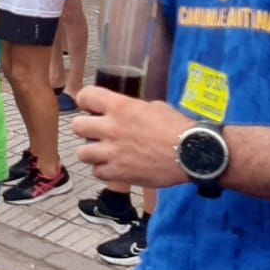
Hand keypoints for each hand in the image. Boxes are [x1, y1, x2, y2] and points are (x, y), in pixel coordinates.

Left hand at [71, 87, 193, 187]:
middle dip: (85, 128)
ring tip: (104, 153)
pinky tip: (114, 167)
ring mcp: (113, 152)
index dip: (86, 101)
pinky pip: (97, 173)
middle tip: (97, 132)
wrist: (193, 154)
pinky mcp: (119, 173)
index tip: (91, 107)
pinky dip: (103, 171)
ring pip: (82, 152)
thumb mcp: (154, 107)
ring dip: (92, 152)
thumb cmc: (178, 128)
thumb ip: (131, 108)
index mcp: (120, 107)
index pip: (85, 96)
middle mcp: (111, 128)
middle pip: (76, 126)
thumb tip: (123, 113)